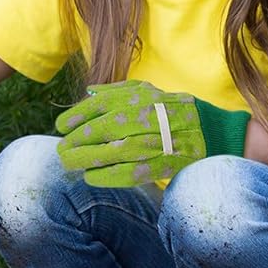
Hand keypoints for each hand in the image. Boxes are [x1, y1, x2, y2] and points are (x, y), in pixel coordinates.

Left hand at [55, 79, 249, 187]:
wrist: (207, 129)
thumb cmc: (168, 108)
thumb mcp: (144, 91)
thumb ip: (115, 91)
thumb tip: (87, 92)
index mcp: (136, 98)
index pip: (98, 106)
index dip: (75, 117)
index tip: (61, 127)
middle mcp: (143, 117)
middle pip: (101, 130)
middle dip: (75, 141)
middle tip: (61, 150)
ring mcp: (154, 141)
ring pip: (112, 152)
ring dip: (86, 160)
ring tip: (70, 164)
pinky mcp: (162, 164)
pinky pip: (129, 173)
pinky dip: (107, 176)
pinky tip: (91, 177)